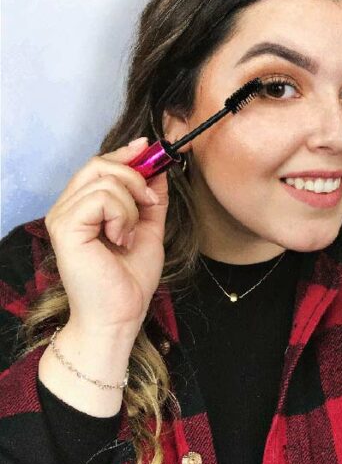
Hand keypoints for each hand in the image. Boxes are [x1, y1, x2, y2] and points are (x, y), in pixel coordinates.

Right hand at [44, 137, 168, 335]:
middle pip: (99, 164)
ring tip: (129, 236)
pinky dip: (122, 216)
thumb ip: (151, 201)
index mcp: (82, 208)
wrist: (120, 316)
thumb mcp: (149, 231)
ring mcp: (62, 216)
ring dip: (131, 206)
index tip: (148, 147)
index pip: (98, 166)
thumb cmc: (129, 282)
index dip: (124, 153)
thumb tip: (159, 169)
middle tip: (148, 204)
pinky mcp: (65, 227)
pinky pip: (102, 198)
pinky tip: (120, 240)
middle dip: (134, 176)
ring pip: (105, 180)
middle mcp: (66, 208)